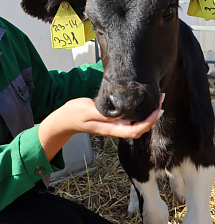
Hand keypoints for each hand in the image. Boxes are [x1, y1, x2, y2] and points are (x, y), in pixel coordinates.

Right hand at [38, 96, 163, 160]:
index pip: (136, 129)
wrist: (66, 119)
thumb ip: (107, 113)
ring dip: (148, 113)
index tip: (159, 109)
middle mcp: (115, 129)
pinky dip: (139, 111)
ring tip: (155, 99)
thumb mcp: (90, 110)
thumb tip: (125, 113)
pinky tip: (141, 102)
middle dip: (153, 116)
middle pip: (140, 127)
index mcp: (111, 129)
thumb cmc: (75, 114)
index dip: (150, 121)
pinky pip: (130, 119)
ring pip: (136, 124)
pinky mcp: (112, 121)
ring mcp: (114, 126)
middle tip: (161, 98)